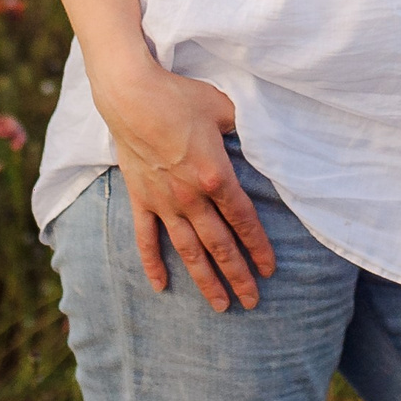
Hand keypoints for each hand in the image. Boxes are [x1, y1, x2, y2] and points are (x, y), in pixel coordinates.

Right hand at [91, 61, 275, 311]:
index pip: (244, 220)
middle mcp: (191, 197)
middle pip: (221, 245)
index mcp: (216, 176)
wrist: (130, 95)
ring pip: (189, 250)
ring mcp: (164, 201)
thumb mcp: (223, 107)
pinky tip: (161, 287)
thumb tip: (257, 133)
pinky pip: (146, 238)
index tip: (270, 269)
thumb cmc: (179, 98)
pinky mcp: (140, 198)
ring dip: (205, 280)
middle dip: (239, 275)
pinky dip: (152, 264)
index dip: (259, 246)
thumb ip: (242, 127)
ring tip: (221, 305)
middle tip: (253, 301)